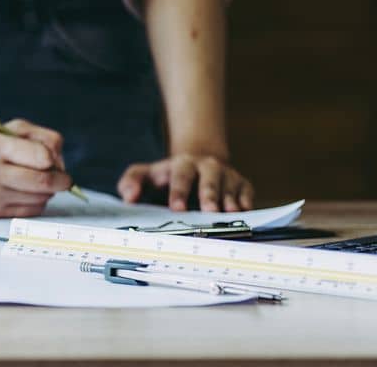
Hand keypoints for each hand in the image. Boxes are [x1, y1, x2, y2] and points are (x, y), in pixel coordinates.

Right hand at [0, 119, 72, 217]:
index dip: (55, 159)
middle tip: (63, 179)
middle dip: (62, 181)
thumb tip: (60, 163)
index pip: (43, 157)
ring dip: (48, 192)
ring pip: (40, 200)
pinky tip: (25, 194)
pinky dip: (35, 203)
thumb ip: (39, 138)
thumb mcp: (4, 131)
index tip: (53, 160)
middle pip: (45, 182)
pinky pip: (28, 212)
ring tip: (37, 183)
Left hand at [117, 153, 253, 211]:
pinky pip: (247, 192)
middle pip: (209, 180)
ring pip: (230, 187)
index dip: (178, 192)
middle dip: (209, 195)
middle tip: (209, 211)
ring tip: (230, 214)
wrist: (197, 163)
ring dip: (230, 201)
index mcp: (182, 165)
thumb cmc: (167, 175)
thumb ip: (131, 182)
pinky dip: (247, 202)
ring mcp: (227, 175)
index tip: (177, 208)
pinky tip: (246, 213)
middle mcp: (207, 167)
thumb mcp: (145, 174)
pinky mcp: (242, 184)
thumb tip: (129, 198)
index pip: (180, 177)